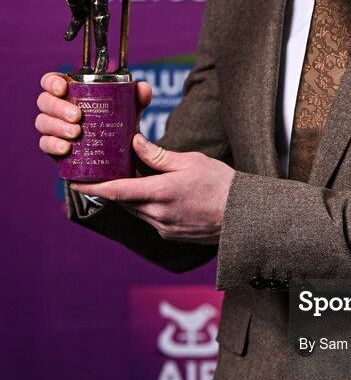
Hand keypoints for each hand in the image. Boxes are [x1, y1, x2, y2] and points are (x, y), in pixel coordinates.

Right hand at [36, 72, 151, 157]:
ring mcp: (53, 128)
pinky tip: (66, 148)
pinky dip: (54, 145)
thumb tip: (143, 87)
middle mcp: (57, 109)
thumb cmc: (116, 125)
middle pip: (44, 101)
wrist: (116, 155)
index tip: (64, 88)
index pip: (51, 82)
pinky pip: (45, 144)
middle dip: (58, 107)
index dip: (52, 82)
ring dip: (57, 126)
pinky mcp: (53, 148)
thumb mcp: (128, 111)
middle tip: (77, 116)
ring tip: (76, 133)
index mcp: (71, 93)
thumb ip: (137, 98)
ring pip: (42, 122)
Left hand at [71, 135, 234, 243]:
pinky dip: (148, 207)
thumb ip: (159, 155)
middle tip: (107, 172)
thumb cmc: (222, 184)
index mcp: (161, 193)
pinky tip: (159, 195)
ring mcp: (165, 228)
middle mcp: (159, 214)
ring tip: (136, 180)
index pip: (118, 191)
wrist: (245, 216)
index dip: (94, 188)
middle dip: (115, 188)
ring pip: (137, 211)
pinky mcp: (172, 236)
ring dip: (133, 198)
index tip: (76, 183)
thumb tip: (134, 143)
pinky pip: (151, 220)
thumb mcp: (192, 161)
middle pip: (125, 201)